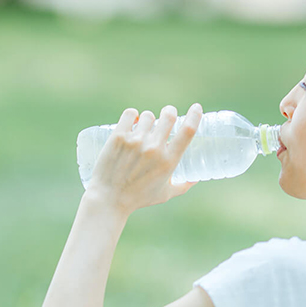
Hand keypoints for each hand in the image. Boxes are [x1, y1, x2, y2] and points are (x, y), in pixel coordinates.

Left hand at [86, 103, 202, 215]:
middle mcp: (154, 148)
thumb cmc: (138, 198)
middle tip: (167, 114)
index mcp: (168, 161)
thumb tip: (195, 179)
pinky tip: (133, 119)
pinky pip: (130, 114)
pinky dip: (133, 115)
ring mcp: (135, 141)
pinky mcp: (118, 137)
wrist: (109, 199)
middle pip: (169, 116)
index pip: (188, 131)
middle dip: (170, 112)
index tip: (196, 107)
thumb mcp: (165, 194)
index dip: (195, 115)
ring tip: (144, 127)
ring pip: (148, 115)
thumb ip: (182, 186)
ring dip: (149, 118)